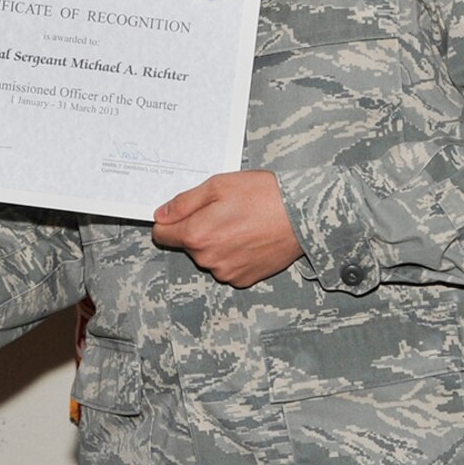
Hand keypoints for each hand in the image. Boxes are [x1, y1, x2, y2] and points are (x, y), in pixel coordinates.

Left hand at [152, 171, 301, 287]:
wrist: (303, 216)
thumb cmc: (263, 195)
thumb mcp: (218, 185)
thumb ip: (184, 202)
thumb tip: (160, 215)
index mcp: (197, 234)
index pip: (162, 235)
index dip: (170, 221)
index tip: (185, 213)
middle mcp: (208, 259)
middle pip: (188, 245)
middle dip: (199, 229)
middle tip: (225, 211)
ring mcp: (227, 272)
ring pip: (209, 256)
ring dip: (217, 242)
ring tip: (242, 223)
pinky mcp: (244, 279)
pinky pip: (228, 266)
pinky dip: (234, 254)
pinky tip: (251, 238)